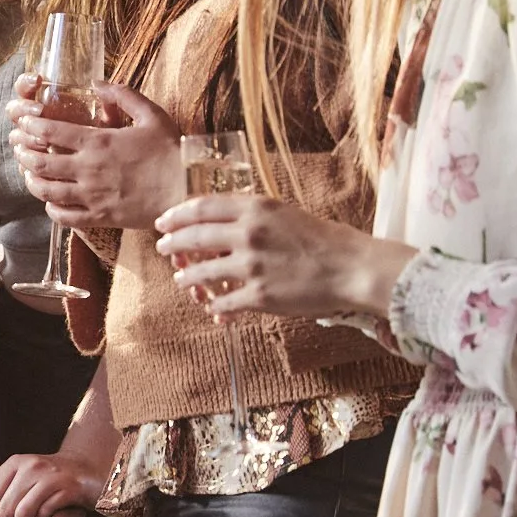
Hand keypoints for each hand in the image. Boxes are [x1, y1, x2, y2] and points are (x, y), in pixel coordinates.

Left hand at [0, 449, 100, 516]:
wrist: (84, 470)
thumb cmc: (47, 479)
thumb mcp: (18, 481)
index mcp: (15, 463)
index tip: (1, 516)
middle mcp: (31, 466)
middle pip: (4, 509)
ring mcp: (50, 476)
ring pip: (22, 514)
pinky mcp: (67, 488)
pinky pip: (44, 515)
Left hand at [8, 76, 182, 230]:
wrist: (187, 190)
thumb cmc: (171, 151)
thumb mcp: (151, 115)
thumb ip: (123, 96)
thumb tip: (96, 83)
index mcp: (99, 142)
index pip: (51, 131)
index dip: (31, 125)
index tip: (23, 122)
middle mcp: (89, 169)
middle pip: (41, 162)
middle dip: (24, 154)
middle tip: (20, 149)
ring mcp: (91, 195)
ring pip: (46, 191)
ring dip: (32, 181)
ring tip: (28, 174)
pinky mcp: (99, 217)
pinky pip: (64, 217)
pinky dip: (51, 210)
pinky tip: (50, 203)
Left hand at [153, 194, 416, 320]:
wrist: (353, 268)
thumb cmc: (325, 240)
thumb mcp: (285, 214)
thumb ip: (252, 216)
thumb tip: (221, 223)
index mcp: (256, 209)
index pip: (201, 207)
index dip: (177, 215)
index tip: (164, 222)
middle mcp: (248, 234)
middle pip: (193, 238)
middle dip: (172, 244)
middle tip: (163, 248)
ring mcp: (251, 266)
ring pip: (200, 272)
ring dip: (186, 277)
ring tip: (183, 279)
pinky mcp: (258, 296)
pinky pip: (222, 302)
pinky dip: (214, 305)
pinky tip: (213, 308)